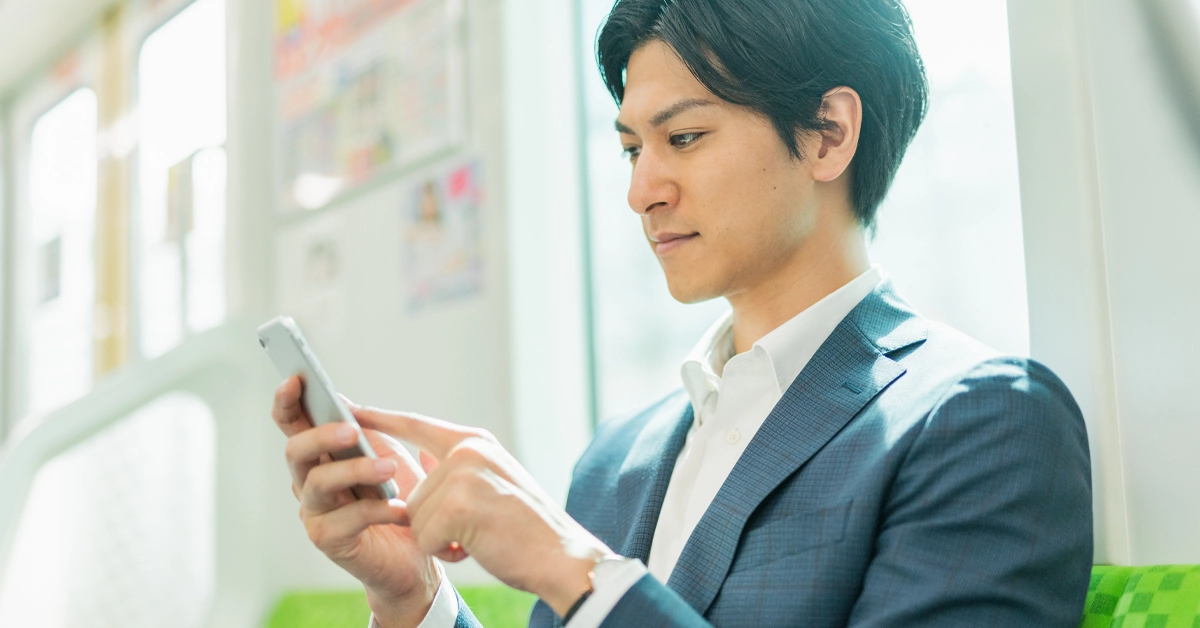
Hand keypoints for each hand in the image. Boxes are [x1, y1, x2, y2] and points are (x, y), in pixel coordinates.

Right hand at [271, 376, 440, 627]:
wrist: (416, 552)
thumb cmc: (399, 496)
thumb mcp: (387, 454)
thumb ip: (365, 430)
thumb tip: (341, 399)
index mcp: (320, 456)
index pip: (292, 424)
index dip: (287, 402)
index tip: (296, 379)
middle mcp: (308, 482)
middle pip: (296, 451)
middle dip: (321, 436)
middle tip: (350, 431)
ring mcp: (314, 512)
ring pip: (318, 483)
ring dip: (355, 471)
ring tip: (388, 469)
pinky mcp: (328, 540)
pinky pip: (347, 519)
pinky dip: (377, 510)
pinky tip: (401, 508)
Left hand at [352, 406, 613, 616]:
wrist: (561, 556)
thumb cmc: (526, 529)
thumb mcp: (491, 484)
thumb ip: (456, 466)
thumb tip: (417, 452)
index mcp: (474, 441)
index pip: (414, 424)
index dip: (378, 419)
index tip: (346, 406)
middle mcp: (467, 450)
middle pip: (414, 492)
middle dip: (435, 522)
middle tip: (476, 528)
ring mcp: (463, 474)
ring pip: (416, 517)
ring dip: (441, 538)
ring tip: (479, 537)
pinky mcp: (458, 504)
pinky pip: (424, 537)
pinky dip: (444, 552)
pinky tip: (475, 547)